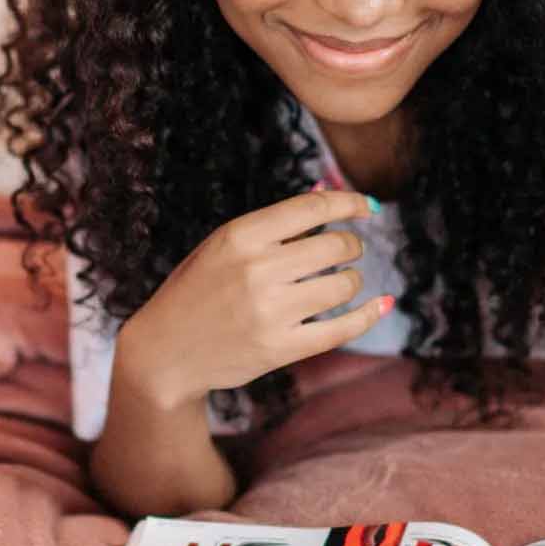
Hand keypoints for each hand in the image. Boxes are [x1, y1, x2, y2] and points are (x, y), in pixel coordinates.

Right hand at [113, 189, 388, 408]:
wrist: (164, 352)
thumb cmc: (196, 290)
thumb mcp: (223, 246)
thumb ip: (273, 224)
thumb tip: (328, 193)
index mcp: (240, 236)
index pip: (314, 208)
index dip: (350, 202)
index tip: (368, 207)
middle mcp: (257, 270)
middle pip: (336, 245)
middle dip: (351, 245)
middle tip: (347, 251)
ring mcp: (270, 311)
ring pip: (344, 284)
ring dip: (352, 279)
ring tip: (340, 281)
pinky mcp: (280, 348)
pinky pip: (342, 328)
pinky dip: (368, 315)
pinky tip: (380, 305)